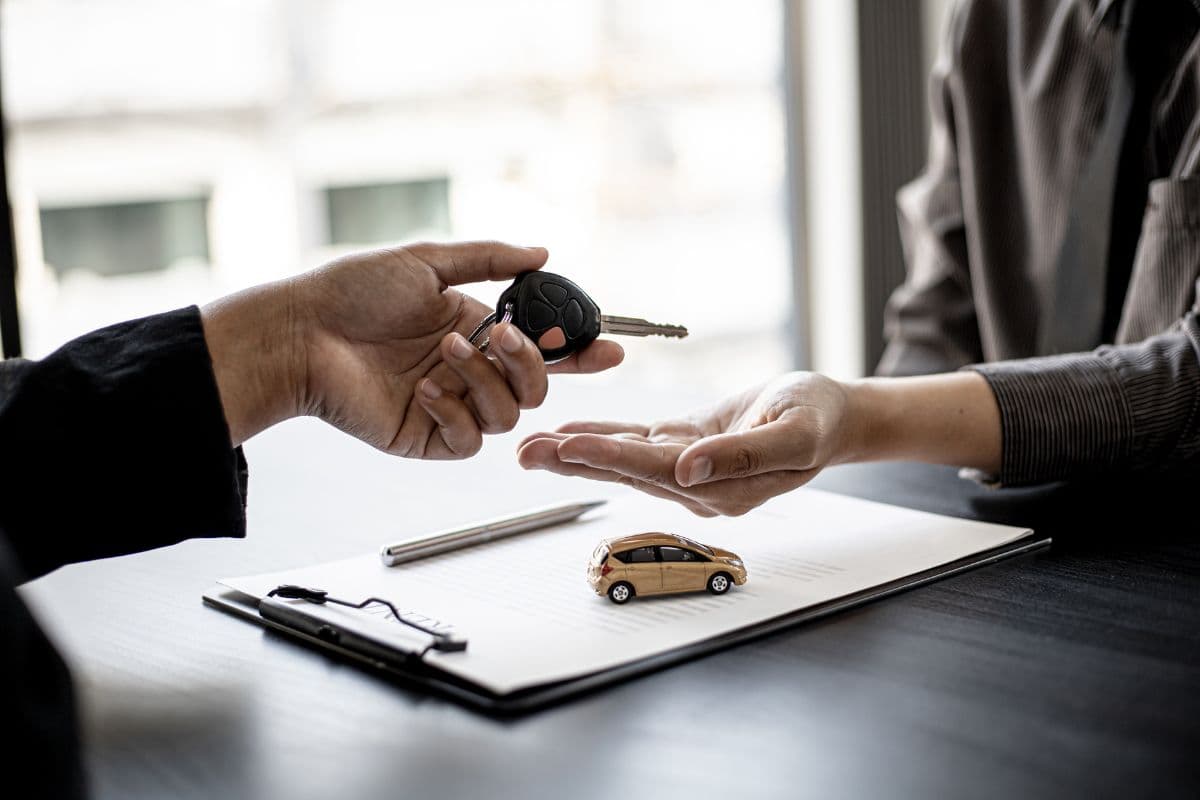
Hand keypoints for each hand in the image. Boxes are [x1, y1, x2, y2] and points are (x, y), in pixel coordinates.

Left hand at [203, 241, 623, 456]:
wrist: (300, 332)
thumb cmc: (353, 292)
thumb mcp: (428, 261)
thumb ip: (490, 259)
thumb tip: (543, 251)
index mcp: (477, 329)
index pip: (543, 347)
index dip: (580, 351)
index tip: (610, 347)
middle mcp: (470, 369)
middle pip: (536, 386)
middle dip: (531, 362)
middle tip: (503, 336)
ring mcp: (451, 406)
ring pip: (510, 415)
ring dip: (489, 381)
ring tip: (446, 351)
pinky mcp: (428, 436)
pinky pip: (472, 439)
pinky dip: (458, 412)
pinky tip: (429, 389)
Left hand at [518, 372, 853, 515]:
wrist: (833, 415)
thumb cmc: (820, 419)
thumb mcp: (794, 433)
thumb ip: (743, 456)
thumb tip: (690, 470)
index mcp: (722, 488)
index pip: (655, 471)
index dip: (610, 457)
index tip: (568, 447)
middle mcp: (697, 485)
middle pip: (626, 470)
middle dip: (573, 460)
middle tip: (523, 452)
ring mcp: (688, 468)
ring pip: (624, 457)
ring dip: (577, 452)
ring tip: (530, 445)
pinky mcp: (685, 444)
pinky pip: (637, 439)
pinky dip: (602, 435)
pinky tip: (567, 432)